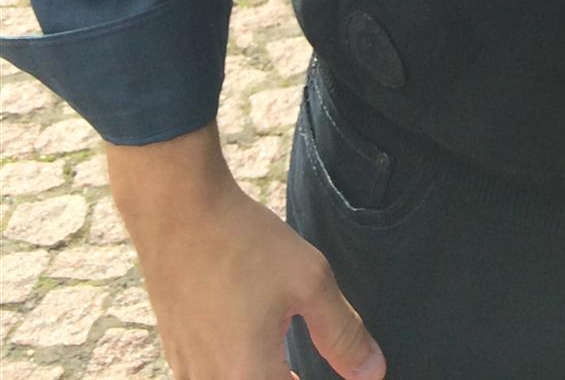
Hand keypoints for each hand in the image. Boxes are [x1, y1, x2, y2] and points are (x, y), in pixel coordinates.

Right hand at [106, 126, 384, 379]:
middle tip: (309, 360)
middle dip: (294, 377)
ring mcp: (189, 374)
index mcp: (248, 377)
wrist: (177, 213)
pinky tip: (259, 346)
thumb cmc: (243, 244)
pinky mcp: (178, 358)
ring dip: (270, 375)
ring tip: (293, 361)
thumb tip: (373, 373)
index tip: (349, 375)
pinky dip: (245, 370)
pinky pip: (217, 378)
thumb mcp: (309, 282)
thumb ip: (343, 334)